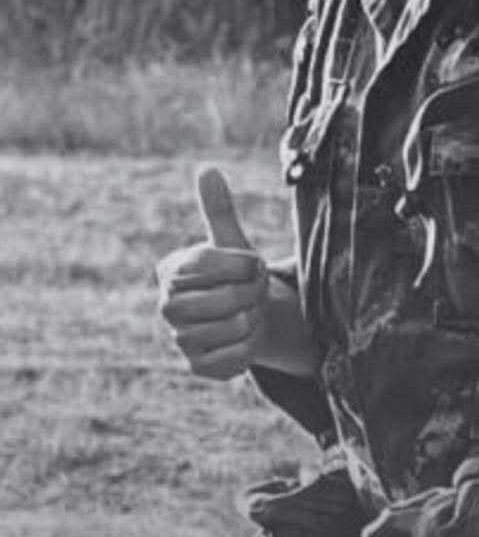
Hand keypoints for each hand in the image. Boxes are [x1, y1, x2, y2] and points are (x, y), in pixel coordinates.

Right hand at [156, 166, 268, 379]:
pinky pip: (237, 356)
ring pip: (235, 326)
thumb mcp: (230, 240)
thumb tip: (206, 168)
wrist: (246, 315)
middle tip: (253, 289)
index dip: (243, 264)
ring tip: (249, 310)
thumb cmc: (236, 274)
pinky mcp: (197, 368)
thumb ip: (218, 209)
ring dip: (253, 317)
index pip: (210, 263)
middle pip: (224, 298)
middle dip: (251, 291)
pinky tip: (246, 336)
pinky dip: (252, 344)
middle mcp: (167, 306)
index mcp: (172, 270)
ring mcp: (179, 339)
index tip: (254, 264)